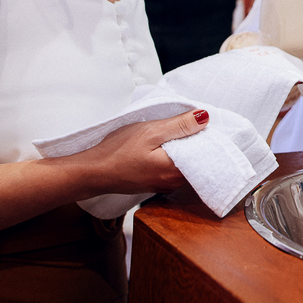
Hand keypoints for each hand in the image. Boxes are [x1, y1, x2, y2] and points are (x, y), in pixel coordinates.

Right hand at [81, 108, 209, 195]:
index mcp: (176, 170)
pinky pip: (174, 169)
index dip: (209, 137)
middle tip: (193, 124)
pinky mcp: (155, 183)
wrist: (93, 172)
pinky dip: (176, 157)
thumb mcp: (150, 132)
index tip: (206, 123)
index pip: (207, 155)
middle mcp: (174, 182)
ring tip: (180, 132)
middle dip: (199, 142)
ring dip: (187, 149)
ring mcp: (164, 185)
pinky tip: (167, 145)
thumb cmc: (118, 152)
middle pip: (199, 161)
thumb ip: (179, 125)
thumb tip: (205, 117)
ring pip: (186, 165)